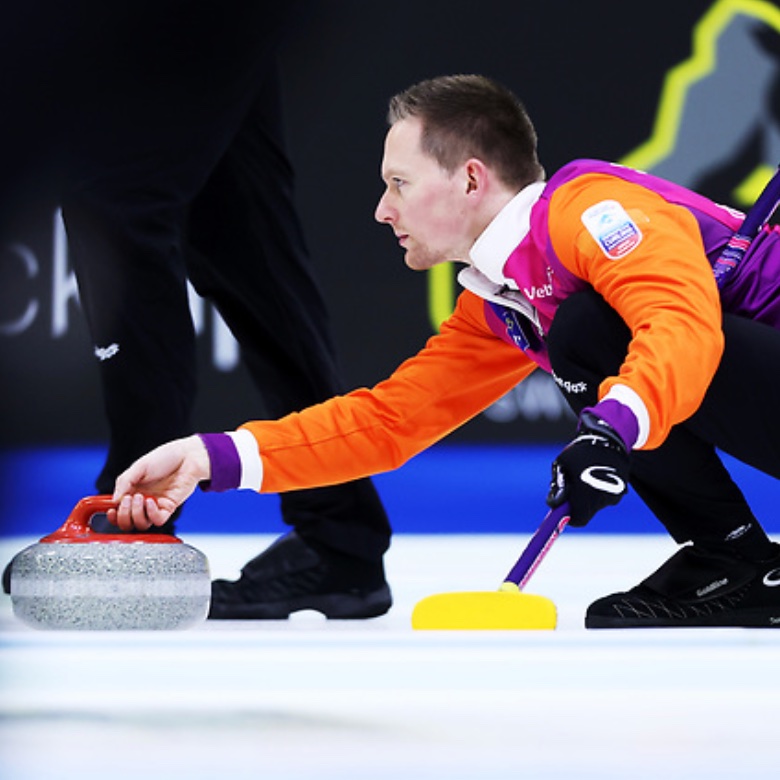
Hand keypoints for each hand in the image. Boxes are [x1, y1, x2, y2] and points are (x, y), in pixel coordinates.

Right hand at [109, 435, 210, 530]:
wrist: (187, 456)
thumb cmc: (165, 458)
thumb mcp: (139, 466)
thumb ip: (124, 482)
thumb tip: (114, 500)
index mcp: (132, 490)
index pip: (118, 510)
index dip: (113, 515)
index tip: (110, 511)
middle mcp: (142, 500)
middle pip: (128, 522)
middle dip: (124, 515)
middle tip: (127, 500)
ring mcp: (156, 505)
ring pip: (141, 524)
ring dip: (136, 514)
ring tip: (140, 498)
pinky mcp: (169, 507)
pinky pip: (158, 520)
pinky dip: (151, 513)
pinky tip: (151, 501)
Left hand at [546, 411, 628, 526]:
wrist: (610, 438)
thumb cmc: (580, 451)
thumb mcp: (561, 465)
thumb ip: (557, 486)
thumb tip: (555, 503)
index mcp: (586, 493)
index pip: (579, 519)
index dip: (570, 517)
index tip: (565, 511)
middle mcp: (602, 498)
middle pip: (587, 512)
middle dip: (578, 505)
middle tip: (572, 491)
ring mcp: (614, 495)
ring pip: (597, 505)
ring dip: (589, 497)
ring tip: (586, 476)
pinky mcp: (622, 490)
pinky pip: (606, 497)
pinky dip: (599, 491)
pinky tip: (597, 474)